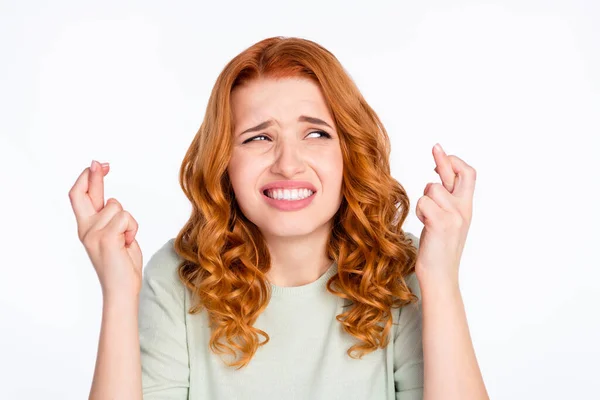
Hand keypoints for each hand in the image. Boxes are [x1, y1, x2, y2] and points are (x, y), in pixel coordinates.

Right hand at [68, 160, 142, 297]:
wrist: (122, 289)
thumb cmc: (122, 265)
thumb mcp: (116, 236)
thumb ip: (111, 220)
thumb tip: (111, 203)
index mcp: (87, 228)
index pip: (80, 197)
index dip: (88, 179)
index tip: (98, 166)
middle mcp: (86, 229)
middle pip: (83, 193)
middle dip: (93, 175)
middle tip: (101, 163)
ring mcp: (93, 233)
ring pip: (118, 207)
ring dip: (129, 222)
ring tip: (126, 240)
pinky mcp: (105, 237)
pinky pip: (126, 218)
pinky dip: (132, 229)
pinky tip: (127, 243)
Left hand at [414, 143, 476, 284]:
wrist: (440, 276)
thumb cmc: (438, 250)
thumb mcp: (446, 222)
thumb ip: (444, 202)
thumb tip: (435, 180)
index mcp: (466, 208)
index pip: (468, 175)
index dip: (454, 162)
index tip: (440, 156)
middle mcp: (464, 209)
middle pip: (459, 173)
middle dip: (445, 159)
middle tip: (435, 147)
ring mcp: (455, 215)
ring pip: (431, 188)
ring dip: (423, 200)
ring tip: (427, 219)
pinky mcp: (442, 223)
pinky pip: (423, 202)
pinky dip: (419, 211)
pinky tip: (424, 225)